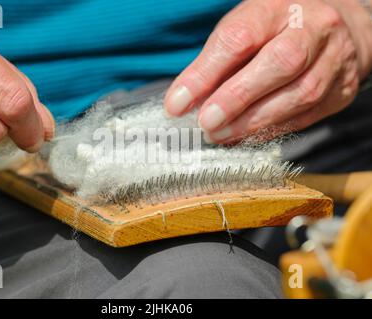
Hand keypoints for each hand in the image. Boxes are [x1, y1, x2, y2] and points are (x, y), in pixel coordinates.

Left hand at [164, 0, 371, 143]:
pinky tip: (247, 136)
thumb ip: (217, 62)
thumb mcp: (244, 29)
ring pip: (300, 93)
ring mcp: (334, 58)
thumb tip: (187, 103)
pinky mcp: (342, 90)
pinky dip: (273, 129)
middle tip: (206, 123)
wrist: (336, 28)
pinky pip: (308, 114)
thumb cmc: (277, 29)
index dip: (205, 73)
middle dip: (237, 97)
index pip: (239, 38)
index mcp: (277, 7)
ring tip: (221, 135)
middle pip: (280, 62)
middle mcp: (313, 28)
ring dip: (254, 121)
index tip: (177, 103)